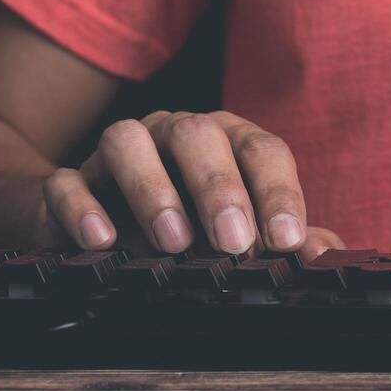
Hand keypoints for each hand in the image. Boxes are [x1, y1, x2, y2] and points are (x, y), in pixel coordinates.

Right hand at [37, 110, 342, 260]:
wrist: (102, 226)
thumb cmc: (193, 226)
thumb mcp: (245, 233)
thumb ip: (285, 241)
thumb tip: (324, 255)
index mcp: (227, 142)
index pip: (262, 150)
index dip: (278, 192)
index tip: (287, 240)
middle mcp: (174, 135)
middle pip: (198, 136)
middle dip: (219, 188)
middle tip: (234, 243)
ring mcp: (119, 154)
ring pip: (127, 140)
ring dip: (151, 188)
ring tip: (173, 241)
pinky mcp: (70, 182)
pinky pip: (66, 181)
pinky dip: (83, 207)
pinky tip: (103, 240)